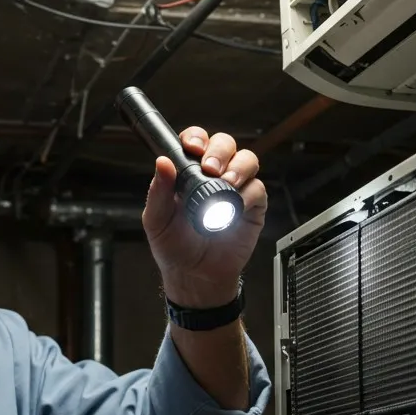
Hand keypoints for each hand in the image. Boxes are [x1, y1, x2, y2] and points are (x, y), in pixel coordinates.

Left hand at [141, 128, 266, 308]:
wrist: (195, 276)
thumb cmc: (174, 247)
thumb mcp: (157, 221)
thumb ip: (158, 192)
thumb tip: (162, 162)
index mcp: (188, 173)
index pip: (195, 142)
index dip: (196, 138)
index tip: (192, 147)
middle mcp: (213, 175)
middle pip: (224, 144)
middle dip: (219, 150)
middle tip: (210, 168)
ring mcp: (235, 188)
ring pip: (246, 160)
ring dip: (238, 167)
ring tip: (227, 183)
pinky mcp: (252, 206)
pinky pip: (257, 188)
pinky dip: (248, 194)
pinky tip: (237, 205)